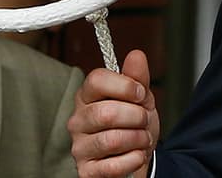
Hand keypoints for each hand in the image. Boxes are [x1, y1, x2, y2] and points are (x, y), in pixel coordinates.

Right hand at [68, 49, 159, 177]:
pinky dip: (134, 159)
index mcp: (88, 96)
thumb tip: (136, 55)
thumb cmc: (135, 124)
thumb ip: (138, 77)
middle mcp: (78, 120)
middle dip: (136, 117)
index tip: (140, 94)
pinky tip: (135, 155)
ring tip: (142, 138)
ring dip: (138, 139)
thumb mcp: (141, 98)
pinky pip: (113, 166)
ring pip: (112, 139)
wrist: (139, 156)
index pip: (96, 80)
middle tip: (144, 120)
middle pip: (107, 112)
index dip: (125, 86)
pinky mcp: (86, 170)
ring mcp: (79, 146)